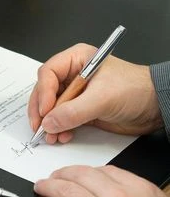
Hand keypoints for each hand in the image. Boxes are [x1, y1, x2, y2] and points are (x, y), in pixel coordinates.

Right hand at [27, 44, 161, 144]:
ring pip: (51, 108)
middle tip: (40, 126)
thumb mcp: (103, 98)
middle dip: (42, 111)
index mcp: (76, 60)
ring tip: (52, 136)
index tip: (45, 111)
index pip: (48, 73)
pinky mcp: (80, 110)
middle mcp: (72, 75)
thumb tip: (49, 122)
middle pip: (45, 91)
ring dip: (49, 123)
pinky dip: (59, 129)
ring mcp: (76, 93)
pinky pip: (61, 119)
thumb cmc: (137, 89)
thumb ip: (73, 111)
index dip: (43, 92)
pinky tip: (63, 136)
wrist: (157, 107)